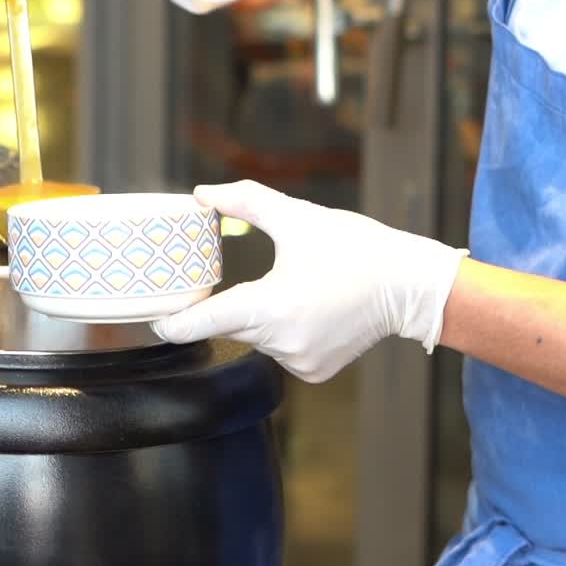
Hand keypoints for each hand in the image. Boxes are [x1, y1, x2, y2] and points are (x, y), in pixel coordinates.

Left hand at [152, 181, 468, 382]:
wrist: (412, 285)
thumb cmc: (357, 248)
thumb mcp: (297, 217)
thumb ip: (244, 201)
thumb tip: (201, 193)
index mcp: (270, 306)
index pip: (204, 322)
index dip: (174, 323)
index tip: (153, 320)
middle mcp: (280, 341)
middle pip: (229, 325)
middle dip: (223, 306)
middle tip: (226, 283)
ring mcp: (298, 360)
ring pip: (255, 338)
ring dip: (258, 317)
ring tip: (295, 288)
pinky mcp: (314, 371)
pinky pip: (280, 351)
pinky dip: (283, 333)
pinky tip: (309, 312)